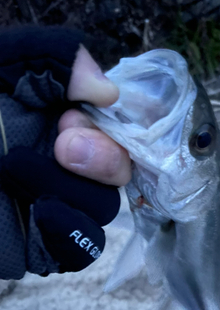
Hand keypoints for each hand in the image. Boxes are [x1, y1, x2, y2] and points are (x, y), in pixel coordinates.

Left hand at [0, 26, 129, 278]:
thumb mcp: (1, 67)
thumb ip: (53, 58)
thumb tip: (107, 91)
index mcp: (61, 123)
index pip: (117, 131)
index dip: (109, 129)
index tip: (69, 117)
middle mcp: (65, 166)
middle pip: (118, 174)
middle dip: (102, 159)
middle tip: (63, 144)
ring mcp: (56, 206)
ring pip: (101, 211)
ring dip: (75, 191)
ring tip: (16, 170)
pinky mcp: (42, 246)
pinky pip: (81, 250)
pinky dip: (72, 234)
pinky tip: (43, 213)